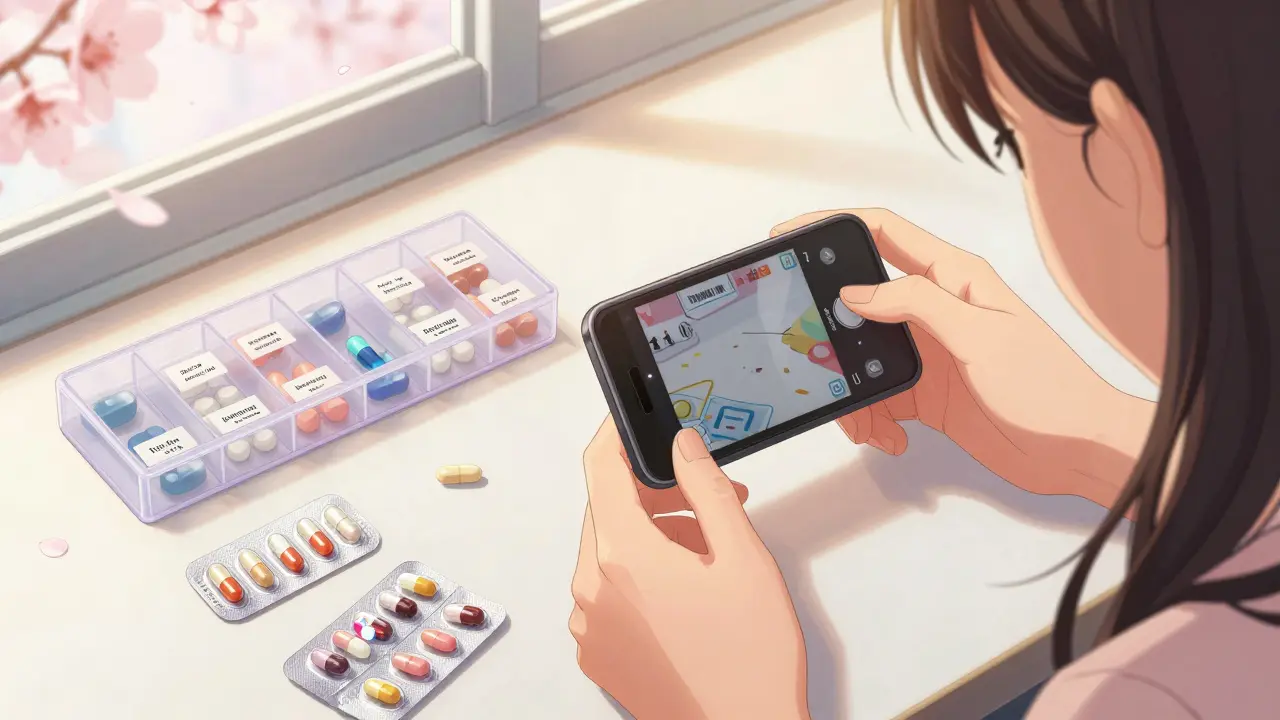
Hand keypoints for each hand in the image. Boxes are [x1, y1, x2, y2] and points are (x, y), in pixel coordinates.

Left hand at [570, 418, 809, 719]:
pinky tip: (686, 593)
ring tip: (708, 555)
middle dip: (655, 496)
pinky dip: (638, 578)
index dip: (615, 435)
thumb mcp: (742, 557)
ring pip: (608, 552)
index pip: (600, 469)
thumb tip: (681, 446)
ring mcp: (589, 626)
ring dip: (651, 538)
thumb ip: (707, 488)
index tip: (630, 420)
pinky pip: (606, 593)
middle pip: (607, 512)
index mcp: (622, 557)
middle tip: (709, 502)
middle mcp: (591, 591)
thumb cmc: (750, 661)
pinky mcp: (597, 653)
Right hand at [771, 209, 1154, 506]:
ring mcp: (929, 352)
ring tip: (865, 422)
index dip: (833, 225)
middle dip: (829, 327)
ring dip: (852, 390)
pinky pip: (878, 398)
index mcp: (953, 278)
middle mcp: (936, 309)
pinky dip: (873, 420)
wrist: (1077, 450)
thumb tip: (857, 289)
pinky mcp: (928, 394)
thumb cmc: (1048, 387)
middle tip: (808, 350)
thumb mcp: (980, 335)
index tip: (790, 234)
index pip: (882, 232)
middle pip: (860, 300)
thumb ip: (917, 303)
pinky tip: (891, 438)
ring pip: (862, 357)